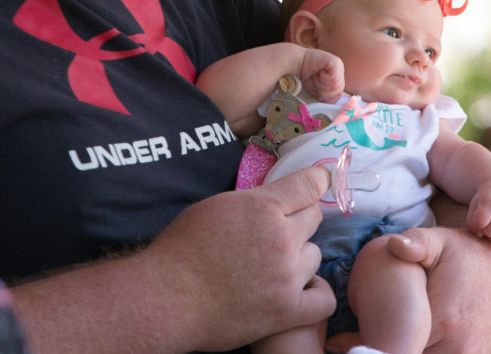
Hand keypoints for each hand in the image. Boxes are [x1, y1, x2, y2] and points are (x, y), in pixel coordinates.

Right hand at [146, 166, 336, 350]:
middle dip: (298, 219)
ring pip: (315, 254)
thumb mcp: (216, 206)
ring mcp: (287, 276)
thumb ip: (254, 200)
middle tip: (277, 231)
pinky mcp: (287, 310)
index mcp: (263, 208)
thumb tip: (278, 199)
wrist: (166, 298)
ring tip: (274, 264)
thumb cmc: (182, 250)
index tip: (320, 181)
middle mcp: (281, 239)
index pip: (310, 184)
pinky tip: (301, 288)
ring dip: (300, 256)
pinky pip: (324, 298)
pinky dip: (315, 291)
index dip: (317, 180)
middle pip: (314, 217)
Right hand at [298, 48, 344, 102]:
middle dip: (323, 91)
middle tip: (315, 81)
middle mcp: (340, 71)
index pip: (338, 95)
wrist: (296, 63)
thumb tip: (333, 101)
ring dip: (322, 84)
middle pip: (338, 91)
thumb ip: (329, 97)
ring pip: (336, 86)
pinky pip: (334, 78)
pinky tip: (319, 72)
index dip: (326, 97)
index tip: (316, 88)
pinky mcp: (336, 62)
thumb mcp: (319, 92)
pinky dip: (324, 79)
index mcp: (338, 78)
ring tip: (316, 76)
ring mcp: (339, 65)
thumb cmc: (306, 77)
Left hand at [386, 224, 490, 352]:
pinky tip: (424, 333)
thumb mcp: (438, 241)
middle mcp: (459, 346)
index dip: (387, 334)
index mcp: (444, 320)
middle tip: (387, 326)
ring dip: (415, 347)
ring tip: (405, 328)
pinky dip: (431, 348)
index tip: (377, 323)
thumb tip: (394, 244)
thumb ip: (414, 242)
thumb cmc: (465, 253)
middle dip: (400, 343)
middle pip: (412, 353)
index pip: (401, 343)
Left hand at [467, 182, 490, 246]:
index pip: (480, 223)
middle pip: (489, 233)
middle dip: (484, 229)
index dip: (475, 223)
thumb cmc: (483, 202)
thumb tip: (480, 236)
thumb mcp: (474, 206)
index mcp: (490, 204)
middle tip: (485, 221)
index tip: (477, 217)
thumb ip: (471, 223)